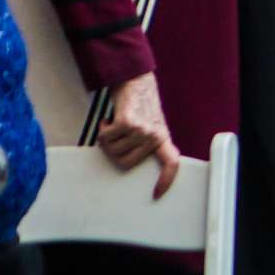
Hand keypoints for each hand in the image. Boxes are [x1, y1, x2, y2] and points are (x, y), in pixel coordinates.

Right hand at [99, 72, 180, 198]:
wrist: (136, 79)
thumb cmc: (138, 105)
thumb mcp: (148, 125)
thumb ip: (144, 142)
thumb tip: (127, 161)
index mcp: (162, 138)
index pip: (172, 163)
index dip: (166, 180)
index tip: (156, 194)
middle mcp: (155, 136)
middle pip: (124, 163)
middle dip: (112, 152)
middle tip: (113, 136)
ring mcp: (143, 130)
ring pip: (112, 150)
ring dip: (106, 138)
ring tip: (115, 123)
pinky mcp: (128, 123)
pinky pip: (105, 137)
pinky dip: (102, 129)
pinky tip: (109, 118)